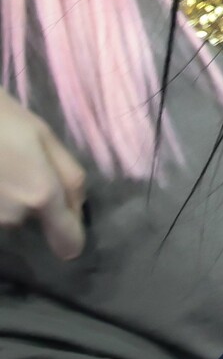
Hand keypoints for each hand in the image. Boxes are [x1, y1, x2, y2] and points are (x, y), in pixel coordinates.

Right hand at [0, 88, 86, 260]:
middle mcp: (15, 216)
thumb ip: (70, 175)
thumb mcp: (45, 137)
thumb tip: (78, 208)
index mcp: (41, 195)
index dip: (73, 237)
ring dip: (13, 195)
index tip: (70, 222)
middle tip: (24, 165)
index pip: (68, 240)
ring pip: (14, 212)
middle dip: (37, 198)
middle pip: (38, 218)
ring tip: (5, 165)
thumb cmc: (2, 118)